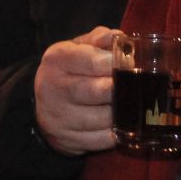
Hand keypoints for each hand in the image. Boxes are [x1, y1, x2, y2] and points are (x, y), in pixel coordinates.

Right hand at [34, 25, 118, 154]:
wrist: (43, 105)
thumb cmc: (70, 72)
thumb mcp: (78, 49)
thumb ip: (100, 40)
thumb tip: (121, 39)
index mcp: (57, 60)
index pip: (92, 61)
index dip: (117, 63)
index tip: (131, 64)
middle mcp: (53, 88)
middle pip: (98, 91)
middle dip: (122, 89)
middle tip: (137, 86)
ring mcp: (59, 118)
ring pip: (105, 118)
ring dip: (124, 113)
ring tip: (131, 104)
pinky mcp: (67, 140)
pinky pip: (103, 139)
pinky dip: (118, 133)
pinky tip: (121, 124)